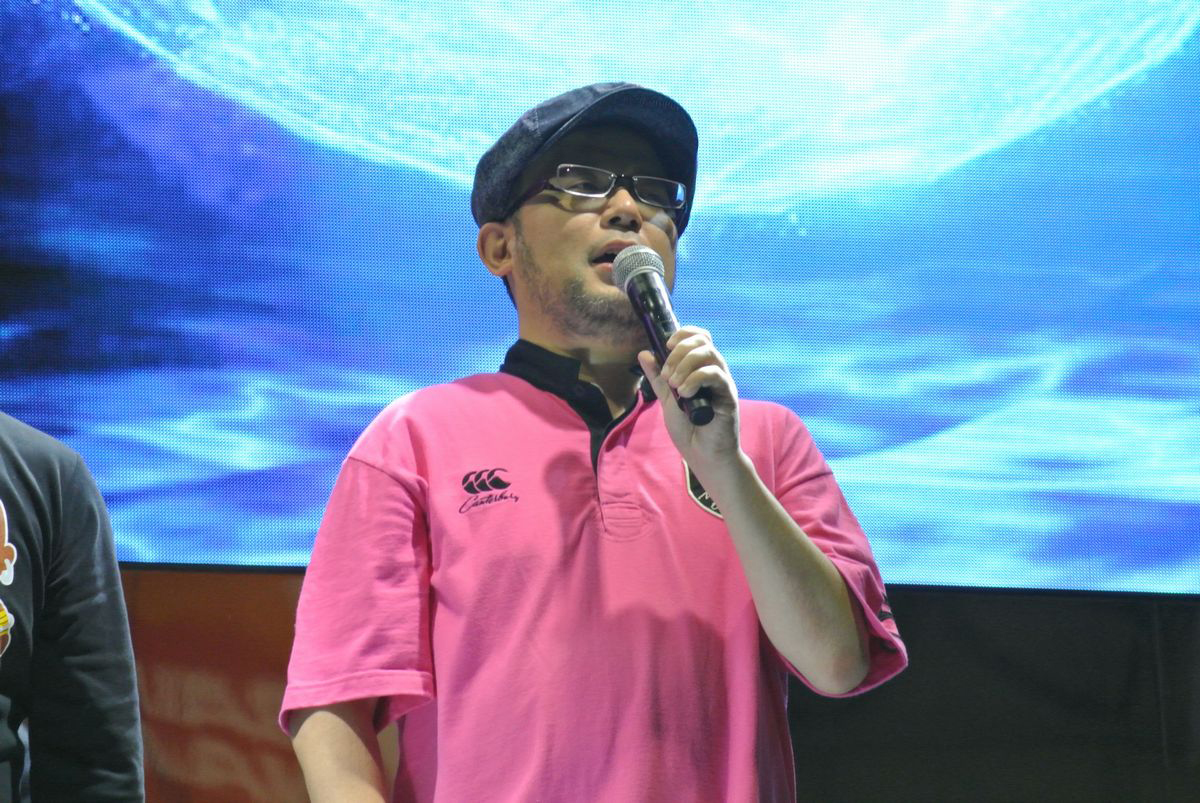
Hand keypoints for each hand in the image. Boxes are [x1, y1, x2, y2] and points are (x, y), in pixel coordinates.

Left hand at [637, 326, 741, 474]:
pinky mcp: (728, 395)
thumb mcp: (667, 399)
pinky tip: (684, 393)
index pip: (699, 338)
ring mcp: (723, 382)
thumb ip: (658, 378)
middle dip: (680, 352)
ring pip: (710, 354)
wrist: (702, 455)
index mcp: (702, 369)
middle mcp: (715, 372)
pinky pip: (716, 375)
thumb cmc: (689, 429)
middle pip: (703, 342)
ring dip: (685, 364)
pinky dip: (696, 379)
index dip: (683, 334)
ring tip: (674, 385)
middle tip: (667, 375)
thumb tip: (644, 353)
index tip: (666, 346)